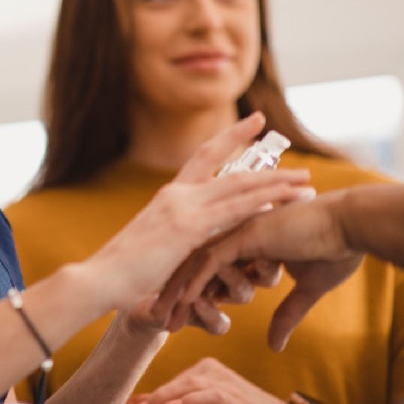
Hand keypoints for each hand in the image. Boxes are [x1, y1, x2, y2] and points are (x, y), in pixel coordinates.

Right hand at [87, 113, 313, 311]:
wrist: (101, 279)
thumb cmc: (125, 270)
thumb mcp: (156, 244)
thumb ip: (176, 235)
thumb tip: (190, 240)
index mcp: (169, 196)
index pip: (201, 158)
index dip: (225, 139)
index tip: (248, 124)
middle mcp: (176, 194)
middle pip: (221, 162)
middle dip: (249, 143)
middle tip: (272, 126)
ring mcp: (182, 209)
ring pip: (237, 187)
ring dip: (274, 182)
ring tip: (302, 179)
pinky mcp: (187, 229)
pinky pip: (232, 212)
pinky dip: (260, 204)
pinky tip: (282, 201)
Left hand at [125, 358, 309, 403]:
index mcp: (203, 370)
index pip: (171, 385)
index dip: (150, 400)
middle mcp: (211, 369)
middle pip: (175, 385)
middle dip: (152, 403)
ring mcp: (223, 379)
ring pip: (186, 387)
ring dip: (163, 402)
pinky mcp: (233, 394)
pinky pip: (207, 395)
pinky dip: (188, 401)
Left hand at [153, 192, 361, 349]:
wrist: (354, 226)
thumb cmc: (337, 250)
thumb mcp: (308, 291)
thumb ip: (286, 314)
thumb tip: (274, 345)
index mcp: (248, 239)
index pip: (210, 265)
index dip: (193, 290)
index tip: (179, 315)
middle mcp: (236, 232)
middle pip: (194, 263)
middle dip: (175, 292)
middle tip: (159, 319)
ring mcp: (237, 231)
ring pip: (196, 263)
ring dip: (179, 292)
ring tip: (163, 318)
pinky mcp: (245, 235)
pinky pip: (212, 261)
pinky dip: (197, 282)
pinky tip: (184, 303)